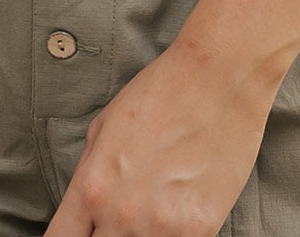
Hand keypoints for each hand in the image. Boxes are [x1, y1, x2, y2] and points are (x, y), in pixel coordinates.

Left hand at [44, 37, 272, 235]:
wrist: (219, 79)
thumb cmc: (161, 93)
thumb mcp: (104, 127)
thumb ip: (89, 176)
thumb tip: (83, 214)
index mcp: (92, 187)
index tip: (80, 234)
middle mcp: (122, 215)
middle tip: (120, 217)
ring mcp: (162, 228)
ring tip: (152, 208)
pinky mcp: (199, 231)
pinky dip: (172, 235)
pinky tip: (178, 210)